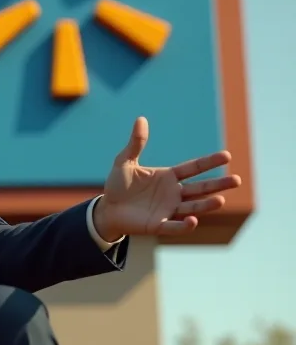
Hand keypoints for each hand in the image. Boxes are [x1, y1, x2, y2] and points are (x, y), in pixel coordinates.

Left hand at [94, 116, 241, 240]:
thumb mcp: (125, 161)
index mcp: (168, 177)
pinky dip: (184, 225)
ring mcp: (168, 210)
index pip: (193, 168)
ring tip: (221, 200)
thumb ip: (136, 143)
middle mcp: (173, 193)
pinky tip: (193, 221)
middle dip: (218, 184)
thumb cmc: (118, 184)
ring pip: (192, 207)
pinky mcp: (158, 225)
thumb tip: (140, 119)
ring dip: (207, 205)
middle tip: (237, 180)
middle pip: (200, 188)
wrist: (107, 208)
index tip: (227, 155)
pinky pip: (174, 226)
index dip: (209, 162)